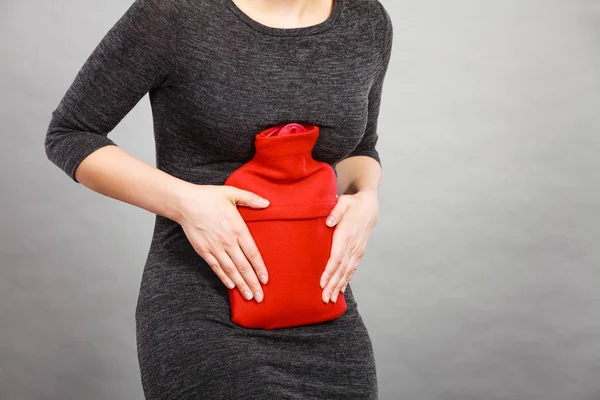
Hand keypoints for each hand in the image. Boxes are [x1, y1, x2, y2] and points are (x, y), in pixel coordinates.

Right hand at [175, 184, 269, 302]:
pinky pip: (216, 267)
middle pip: (243, 266)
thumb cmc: (208, 197)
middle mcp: (228, 241)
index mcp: (238, 228)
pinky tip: (231, 286)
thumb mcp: (232, 193)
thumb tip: (267, 203)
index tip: (265, 280)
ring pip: (231, 270)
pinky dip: (224, 277)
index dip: (260, 268)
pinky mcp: (204, 251)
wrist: (185, 203)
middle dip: (253, 283)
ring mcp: (215, 247)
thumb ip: (251, 199)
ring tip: (249, 296)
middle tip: (260, 297)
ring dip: (241, 284)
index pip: (252, 253)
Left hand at [319, 190, 378, 302]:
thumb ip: (336, 211)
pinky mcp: (359, 252)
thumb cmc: (353, 203)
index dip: (329, 272)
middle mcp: (352, 246)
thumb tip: (329, 222)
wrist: (369, 205)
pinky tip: (340, 290)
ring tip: (330, 299)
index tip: (322, 283)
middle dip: (332, 285)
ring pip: (347, 272)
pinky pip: (352, 269)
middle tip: (324, 299)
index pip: (336, 257)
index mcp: (346, 235)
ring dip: (338, 286)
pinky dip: (346, 280)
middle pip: (341, 269)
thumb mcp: (344, 202)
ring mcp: (357, 251)